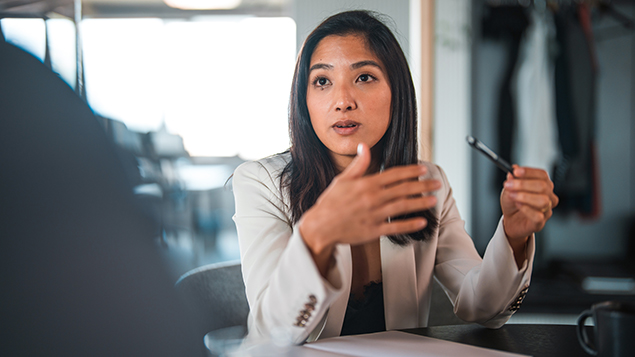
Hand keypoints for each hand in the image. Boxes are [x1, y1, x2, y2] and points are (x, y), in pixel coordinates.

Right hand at [299, 143, 440, 255]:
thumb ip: (358, 164)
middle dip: (422, 186)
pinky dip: (409, 224)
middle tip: (437, 184)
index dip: (411, 171)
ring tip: (433, 200)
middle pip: (403, 189)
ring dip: (420, 203)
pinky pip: (395, 227)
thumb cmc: (330, 202)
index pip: (394, 174)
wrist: (320, 226)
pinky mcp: (373, 230)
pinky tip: (421, 222)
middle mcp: (372, 198)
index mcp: (366, 184)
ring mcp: (374, 215)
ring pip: (402, 206)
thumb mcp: (342, 180)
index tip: (423, 170)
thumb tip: (364, 146)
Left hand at [500, 166, 558, 241]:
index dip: (529, 172)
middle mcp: (548, 196)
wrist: (510, 220)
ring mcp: (546, 210)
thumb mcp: (509, 188)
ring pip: (543, 201)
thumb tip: (514, 168)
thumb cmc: (513, 203)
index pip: (542, 175)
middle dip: (523, 184)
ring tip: (512, 196)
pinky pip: (538, 216)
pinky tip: (518, 205)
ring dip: (525, 196)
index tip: (515, 171)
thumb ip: (512, 179)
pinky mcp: (540, 222)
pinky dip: (526, 209)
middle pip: (543, 186)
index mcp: (543, 184)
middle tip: (509, 185)